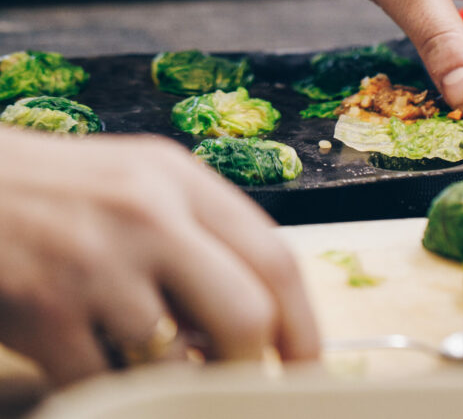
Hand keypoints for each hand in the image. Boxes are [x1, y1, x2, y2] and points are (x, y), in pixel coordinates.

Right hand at [0, 128, 318, 385]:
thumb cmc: (57, 191)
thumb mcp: (141, 185)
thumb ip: (202, 239)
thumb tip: (254, 323)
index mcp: (182, 181)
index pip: (276, 259)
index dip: (303, 325)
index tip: (307, 364)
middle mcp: (149, 216)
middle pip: (248, 315)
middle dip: (252, 365)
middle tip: (241, 382)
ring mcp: (96, 265)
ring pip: (175, 363)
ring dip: (174, 382)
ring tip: (147, 361)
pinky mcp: (44, 313)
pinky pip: (106, 385)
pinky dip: (115, 392)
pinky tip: (98, 363)